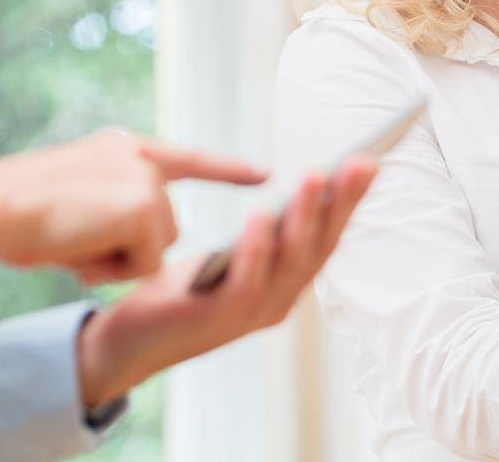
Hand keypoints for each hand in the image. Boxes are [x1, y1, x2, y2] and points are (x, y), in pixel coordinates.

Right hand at [0, 129, 266, 282]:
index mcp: (123, 149)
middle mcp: (139, 156)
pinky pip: (144, 262)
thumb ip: (114, 204)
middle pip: (166, 224)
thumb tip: (138, 232)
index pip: (188, 158)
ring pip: (157, 246)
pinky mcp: (142, 206)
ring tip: (73, 243)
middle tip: (77, 242)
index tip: (265, 172)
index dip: (227, 169)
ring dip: (118, 260)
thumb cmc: (14, 213)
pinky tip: (79, 252)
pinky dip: (112, 269)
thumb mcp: (75, 198)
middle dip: (128, 247)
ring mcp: (144, 179)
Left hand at [74, 157, 376, 408]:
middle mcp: (280, 300)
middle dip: (342, 202)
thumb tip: (308, 186)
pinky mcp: (218, 319)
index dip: (350, 201)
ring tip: (315, 176)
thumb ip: (269, 232)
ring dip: (305, 218)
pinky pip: (246, 283)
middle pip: (320, 247)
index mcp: (287, 282)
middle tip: (360, 162)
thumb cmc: (184, 290)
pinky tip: (261, 216)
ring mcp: (252, 313)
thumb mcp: (234, 252)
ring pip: (289, 262)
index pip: (328, 236)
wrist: (129, 340)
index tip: (369, 160)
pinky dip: (257, 250)